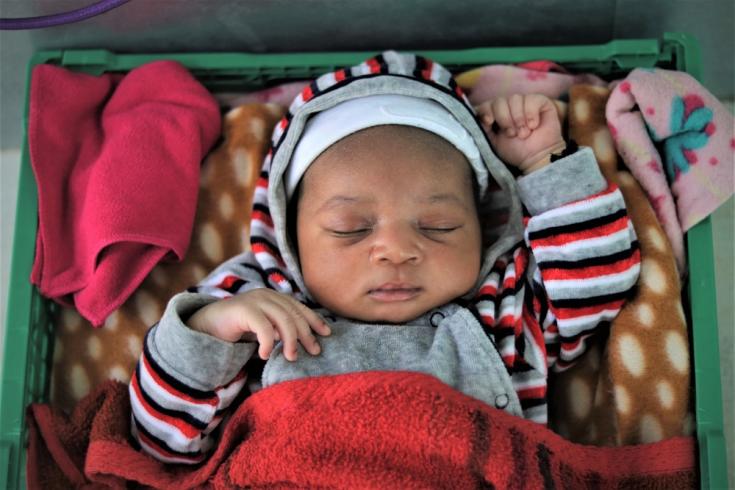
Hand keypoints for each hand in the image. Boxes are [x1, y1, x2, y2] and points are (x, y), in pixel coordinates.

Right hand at [187, 289, 330, 361]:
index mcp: (274, 297)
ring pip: (283, 320)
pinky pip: (263, 327)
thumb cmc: (237, 328)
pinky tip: (264, 355)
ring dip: (290, 341)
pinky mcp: (243, 309)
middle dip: (306, 334)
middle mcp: (267, 295)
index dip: (314, 320)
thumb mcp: (263, 327)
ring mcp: (255, 300)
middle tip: (313, 351)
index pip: (299, 307)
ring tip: (290, 357)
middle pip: (294, 314)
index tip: (327, 333)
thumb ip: (279, 328)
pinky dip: (268, 342)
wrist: (206, 324)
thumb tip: (303, 341)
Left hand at [476, 94, 565, 173]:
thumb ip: (484, 129)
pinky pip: (532, 99)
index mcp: (497, 114)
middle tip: (512, 134)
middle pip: (499, 101)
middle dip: (504, 119)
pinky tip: (534, 125)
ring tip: (524, 133)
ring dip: (518, 119)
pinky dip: (531, 114)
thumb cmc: (517, 151)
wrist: (538, 157)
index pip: (486, 104)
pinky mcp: (540, 101)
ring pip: (515, 99)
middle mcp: (509, 106)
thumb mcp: (494, 142)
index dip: (486, 111)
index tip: (489, 122)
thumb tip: (478, 118)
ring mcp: (524, 102)